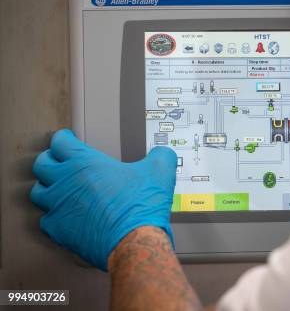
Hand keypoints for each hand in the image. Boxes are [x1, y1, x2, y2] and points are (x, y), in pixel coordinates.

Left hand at [30, 129, 176, 270]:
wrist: (135, 241)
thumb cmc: (140, 207)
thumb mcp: (160, 171)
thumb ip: (160, 156)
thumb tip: (162, 154)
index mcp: (85, 163)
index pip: (60, 142)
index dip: (64, 138)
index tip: (67, 138)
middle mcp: (66, 183)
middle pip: (42, 164)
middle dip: (49, 159)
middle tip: (58, 160)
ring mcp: (59, 207)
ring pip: (38, 192)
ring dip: (47, 187)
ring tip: (57, 187)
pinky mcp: (59, 230)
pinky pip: (46, 220)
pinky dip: (53, 216)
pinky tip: (64, 215)